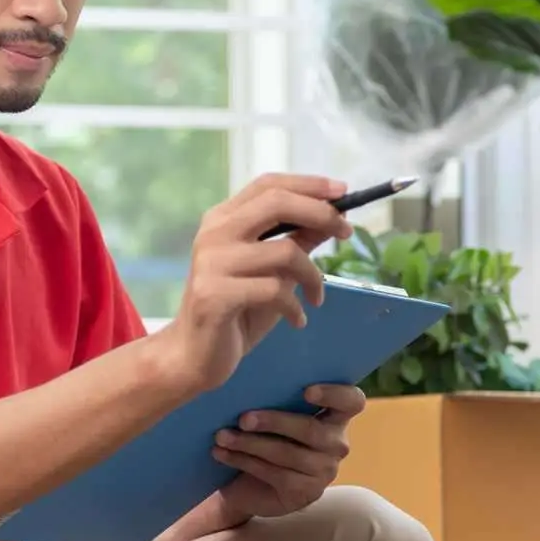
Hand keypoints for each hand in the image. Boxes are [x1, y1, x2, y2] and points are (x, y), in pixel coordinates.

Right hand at [155, 174, 352, 393]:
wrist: (193, 356)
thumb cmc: (236, 311)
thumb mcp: (272, 271)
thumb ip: (296, 241)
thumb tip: (335, 216)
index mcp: (223, 219)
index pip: (269, 185)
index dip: (309, 184)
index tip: (343, 192)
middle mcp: (214, 233)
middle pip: (276, 204)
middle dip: (320, 213)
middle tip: (346, 233)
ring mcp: (212, 263)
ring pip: (285, 252)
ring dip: (313, 277)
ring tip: (317, 297)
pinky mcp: (215, 295)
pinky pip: (274, 292)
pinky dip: (295, 307)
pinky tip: (298, 320)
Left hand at [211, 384, 366, 521]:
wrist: (250, 485)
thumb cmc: (266, 437)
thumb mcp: (274, 414)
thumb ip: (276, 397)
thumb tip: (251, 377)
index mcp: (335, 416)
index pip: (352, 401)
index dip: (334, 394)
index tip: (306, 391)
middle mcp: (337, 443)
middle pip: (311, 430)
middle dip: (274, 422)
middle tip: (243, 418)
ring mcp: (324, 471)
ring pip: (287, 454)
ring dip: (250, 444)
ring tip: (221, 436)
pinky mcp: (306, 492)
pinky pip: (274, 474)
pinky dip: (244, 461)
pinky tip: (221, 453)